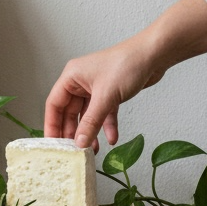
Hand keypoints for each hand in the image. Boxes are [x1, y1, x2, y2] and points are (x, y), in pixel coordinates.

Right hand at [44, 39, 161, 149]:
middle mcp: (80, 82)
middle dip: (73, 131)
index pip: (54, 104)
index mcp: (71, 77)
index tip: (52, 143)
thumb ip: (91, 122)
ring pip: (88, 115)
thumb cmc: (127, 64)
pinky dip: (107, 126)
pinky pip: (104, 114)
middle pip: (70, 112)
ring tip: (92, 149)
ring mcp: (95, 88)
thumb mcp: (105, 97)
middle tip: (72, 150)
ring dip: (90, 131)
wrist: (154, 55)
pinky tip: (111, 139)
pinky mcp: (110, 93)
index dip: (52, 124)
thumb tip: (79, 142)